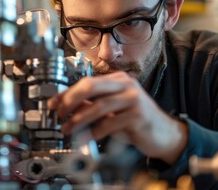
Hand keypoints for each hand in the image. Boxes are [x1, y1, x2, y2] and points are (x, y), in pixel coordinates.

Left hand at [48, 71, 187, 164]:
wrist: (163, 134)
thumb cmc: (134, 121)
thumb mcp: (110, 110)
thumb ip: (90, 105)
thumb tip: (65, 105)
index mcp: (117, 79)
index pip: (86, 82)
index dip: (67, 93)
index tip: (53, 104)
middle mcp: (126, 85)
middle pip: (90, 86)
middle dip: (70, 100)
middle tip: (60, 114)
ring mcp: (134, 98)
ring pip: (99, 106)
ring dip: (79, 120)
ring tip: (68, 129)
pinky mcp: (138, 115)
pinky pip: (110, 123)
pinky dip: (95, 131)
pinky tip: (88, 137)